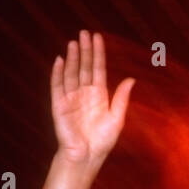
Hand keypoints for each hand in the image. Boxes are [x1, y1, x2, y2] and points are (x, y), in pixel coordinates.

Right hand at [50, 30, 133, 165]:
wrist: (86, 156)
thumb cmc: (102, 141)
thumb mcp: (117, 118)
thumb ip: (121, 98)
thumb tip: (131, 79)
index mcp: (99, 95)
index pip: (98, 69)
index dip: (98, 53)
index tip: (97, 37)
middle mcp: (84, 93)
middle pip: (84, 67)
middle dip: (85, 50)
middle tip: (84, 33)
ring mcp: (71, 98)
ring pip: (71, 73)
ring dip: (73, 58)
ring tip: (74, 42)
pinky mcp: (59, 105)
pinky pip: (57, 86)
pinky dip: (58, 73)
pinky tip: (60, 60)